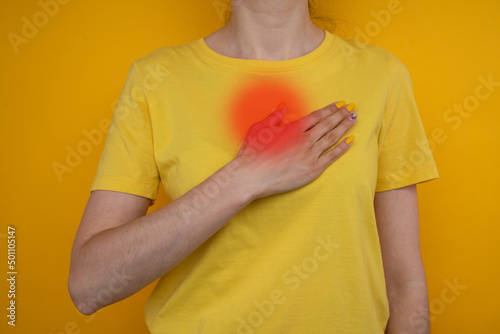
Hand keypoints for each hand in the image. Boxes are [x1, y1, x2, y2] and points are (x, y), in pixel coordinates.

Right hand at [234, 101, 357, 198]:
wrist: (252, 176)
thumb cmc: (253, 152)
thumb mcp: (260, 128)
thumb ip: (274, 116)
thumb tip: (284, 106)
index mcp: (293, 128)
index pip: (317, 116)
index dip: (330, 109)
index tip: (339, 104)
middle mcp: (305, 139)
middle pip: (328, 124)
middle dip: (341, 115)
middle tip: (351, 108)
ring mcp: (310, 155)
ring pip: (332, 138)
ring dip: (344, 127)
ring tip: (354, 119)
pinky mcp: (313, 169)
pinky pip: (332, 156)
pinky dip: (342, 148)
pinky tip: (350, 141)